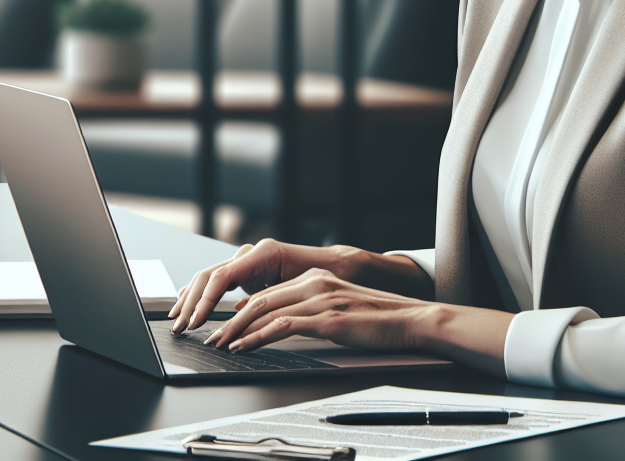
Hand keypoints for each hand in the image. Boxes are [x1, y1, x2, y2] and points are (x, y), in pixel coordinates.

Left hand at [204, 268, 429, 353]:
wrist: (410, 320)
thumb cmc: (378, 319)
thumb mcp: (340, 307)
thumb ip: (313, 309)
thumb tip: (285, 323)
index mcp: (317, 277)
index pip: (269, 292)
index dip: (242, 309)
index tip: (226, 326)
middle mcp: (316, 282)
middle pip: (262, 299)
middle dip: (232, 320)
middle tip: (214, 338)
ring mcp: (321, 299)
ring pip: (267, 311)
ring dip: (238, 330)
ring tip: (222, 345)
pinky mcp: (328, 318)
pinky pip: (283, 326)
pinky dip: (258, 337)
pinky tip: (245, 348)